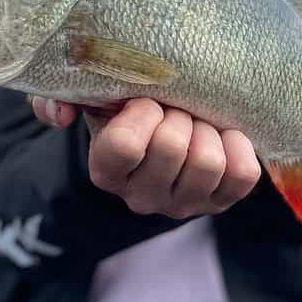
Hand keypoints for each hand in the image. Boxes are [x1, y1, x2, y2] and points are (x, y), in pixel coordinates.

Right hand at [30, 96, 260, 218]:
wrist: (162, 122)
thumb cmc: (123, 106)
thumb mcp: (88, 97)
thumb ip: (58, 97)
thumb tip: (59, 115)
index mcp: (106, 170)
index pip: (124, 146)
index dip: (141, 114)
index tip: (146, 99)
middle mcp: (142, 196)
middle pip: (171, 147)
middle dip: (177, 114)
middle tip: (175, 106)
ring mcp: (184, 204)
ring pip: (208, 161)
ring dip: (207, 129)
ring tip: (197, 120)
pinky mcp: (222, 202)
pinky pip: (243, 174)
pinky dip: (238, 144)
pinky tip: (223, 133)